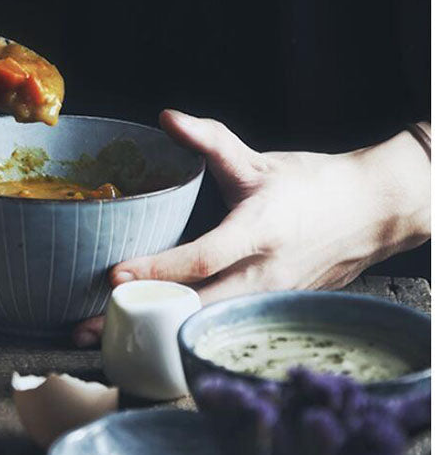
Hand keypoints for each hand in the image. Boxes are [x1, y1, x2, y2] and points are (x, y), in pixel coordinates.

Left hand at [73, 110, 430, 346]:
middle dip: (139, 318)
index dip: (159, 268)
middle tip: (84, 327)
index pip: (204, 258)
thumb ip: (210, 140)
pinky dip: (178, 331)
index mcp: (260, 230)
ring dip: (152, 333)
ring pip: (202, 324)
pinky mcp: (267, 311)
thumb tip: (166, 116)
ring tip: (102, 337)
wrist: (369, 215)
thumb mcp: (258, 162)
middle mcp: (264, 273)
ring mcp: (268, 299)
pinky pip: (216, 326)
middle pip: (194, 308)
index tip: (114, 274)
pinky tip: (144, 333)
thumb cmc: (312, 187)